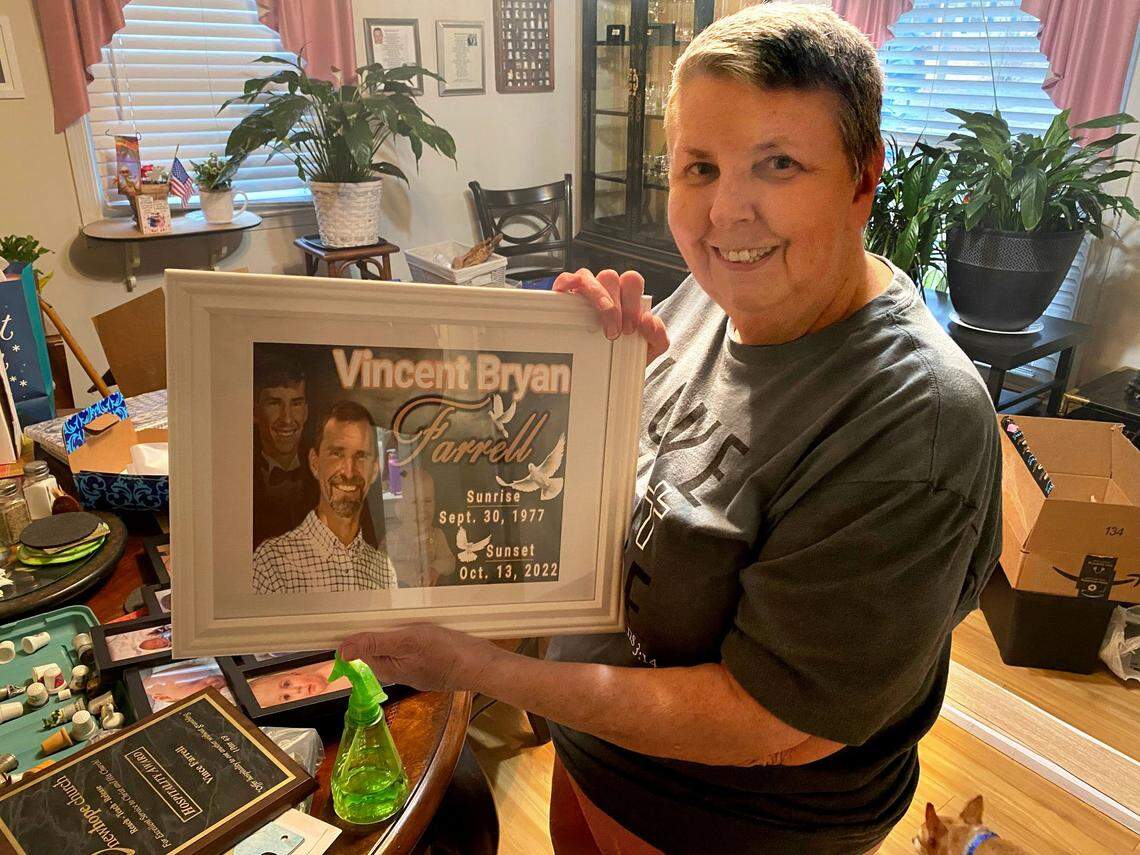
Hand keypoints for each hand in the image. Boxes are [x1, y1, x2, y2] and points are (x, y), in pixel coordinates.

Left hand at [338, 624, 497, 692]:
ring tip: (402, 615)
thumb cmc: (444, 651)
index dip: (358, 635)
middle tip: (383, 611)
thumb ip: (375, 644)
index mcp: (388, 669)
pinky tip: (421, 626)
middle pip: (379, 651)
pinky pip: (414, 650)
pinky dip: (413, 637)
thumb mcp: (406, 642)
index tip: (358, 616)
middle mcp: (399, 672)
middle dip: (377, 632)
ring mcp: (417, 670)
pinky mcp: (432, 665)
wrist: (481, 665)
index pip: (362, 653)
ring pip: (397, 650)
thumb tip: (341, 651)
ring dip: (396, 633)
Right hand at [554, 268, 668, 363]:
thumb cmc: (622, 356)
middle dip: (616, 304)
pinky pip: (565, 279)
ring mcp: (585, 290)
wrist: (602, 374)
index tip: (630, 328)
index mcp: (625, 295)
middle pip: (611, 277)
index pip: (632, 281)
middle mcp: (606, 289)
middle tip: (616, 331)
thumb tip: (648, 319)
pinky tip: (570, 297)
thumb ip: (658, 336)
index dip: (632, 302)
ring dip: (598, 300)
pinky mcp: (565, 295)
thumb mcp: (647, 350)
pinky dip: (568, 284)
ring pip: (589, 277)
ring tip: (601, 325)